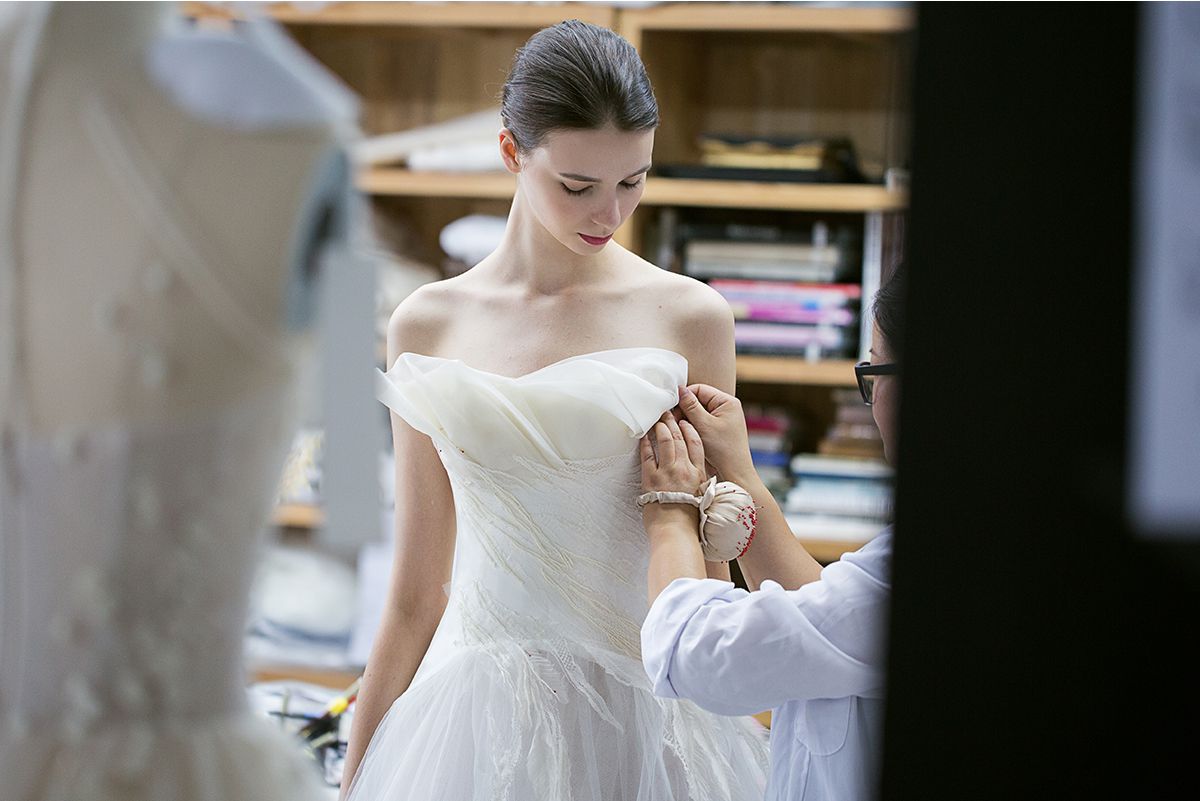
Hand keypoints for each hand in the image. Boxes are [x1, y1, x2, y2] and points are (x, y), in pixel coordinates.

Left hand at [640, 411, 707, 531]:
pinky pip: (648, 455)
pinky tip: (643, 436)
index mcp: (699, 475)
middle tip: (668, 413)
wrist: (676, 534)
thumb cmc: (688, 522)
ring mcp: (668, 473)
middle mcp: (685, 470)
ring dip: (661, 428)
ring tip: (657, 420)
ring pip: (665, 442)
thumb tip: (696, 479)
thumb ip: (699, 485)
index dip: (690, 430)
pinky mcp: (651, 479)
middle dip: (673, 423)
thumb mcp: (701, 499)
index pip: (697, 445)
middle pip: (680, 439)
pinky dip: (646, 444)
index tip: (686, 422)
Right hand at [675, 384, 756, 484]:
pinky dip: (691, 427)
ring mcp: (721, 419)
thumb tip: (679, 389)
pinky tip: (685, 435)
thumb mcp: (704, 425)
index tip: (672, 409)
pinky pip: (700, 423)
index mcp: (727, 402)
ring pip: (697, 412)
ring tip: (678, 429)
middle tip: (673, 421)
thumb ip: (691, 406)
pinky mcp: (716, 430)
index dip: (684, 397)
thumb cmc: (723, 449)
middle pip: (698, 400)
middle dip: (684, 410)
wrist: (734, 473)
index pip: (700, 389)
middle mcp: (725, 408)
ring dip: (686, 419)